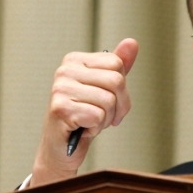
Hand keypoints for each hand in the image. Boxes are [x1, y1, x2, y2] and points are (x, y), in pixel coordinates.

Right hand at [29, 38, 138, 186]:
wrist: (61, 150)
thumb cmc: (84, 119)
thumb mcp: (105, 90)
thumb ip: (118, 66)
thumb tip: (132, 42)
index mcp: (75, 60)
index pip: (117, 64)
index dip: (122, 90)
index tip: (110, 104)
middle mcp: (65, 70)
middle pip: (116, 81)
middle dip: (118, 107)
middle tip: (102, 117)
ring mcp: (60, 89)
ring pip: (109, 101)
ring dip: (105, 120)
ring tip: (90, 123)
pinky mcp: (61, 109)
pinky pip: (98, 116)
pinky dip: (95, 128)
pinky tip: (82, 129)